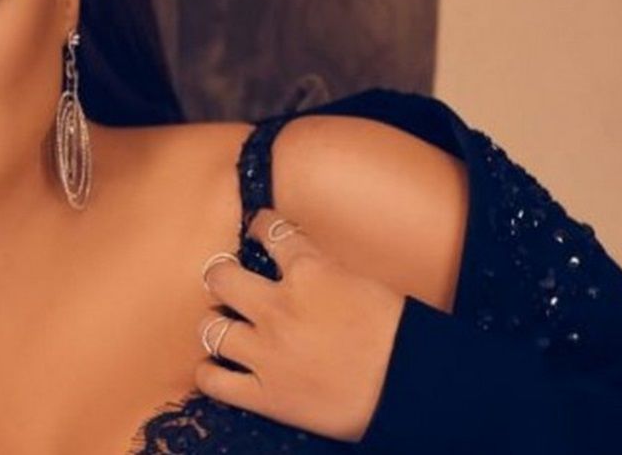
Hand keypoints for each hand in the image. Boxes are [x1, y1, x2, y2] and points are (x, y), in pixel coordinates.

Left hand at [195, 207, 405, 442]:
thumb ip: (326, 275)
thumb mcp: (364, 285)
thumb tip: (305, 272)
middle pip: (220, 277)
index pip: (273, 233)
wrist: (411, 389)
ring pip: (210, 327)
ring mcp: (266, 352)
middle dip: (221, 276)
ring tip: (223, 326)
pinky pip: (212, 380)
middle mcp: (279, 308)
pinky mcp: (265, 394)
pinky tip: (217, 367)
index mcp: (310, 273)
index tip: (259, 228)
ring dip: (216, 325)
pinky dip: (209, 373)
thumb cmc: (402, 337)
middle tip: (226, 280)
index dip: (262, 227)